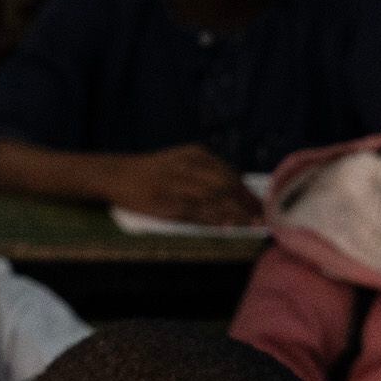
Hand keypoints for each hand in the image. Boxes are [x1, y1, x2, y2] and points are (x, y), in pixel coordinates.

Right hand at [109, 144, 262, 226]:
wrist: (117, 174)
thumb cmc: (152, 171)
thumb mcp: (180, 161)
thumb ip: (205, 171)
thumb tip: (236, 188)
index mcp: (195, 154)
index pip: (229, 173)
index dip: (247, 190)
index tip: (261, 204)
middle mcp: (188, 166)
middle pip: (226, 185)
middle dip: (246, 202)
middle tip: (262, 217)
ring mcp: (177, 184)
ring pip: (214, 199)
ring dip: (235, 213)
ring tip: (251, 224)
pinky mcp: (167, 202)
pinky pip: (196, 211)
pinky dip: (214, 219)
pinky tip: (227, 226)